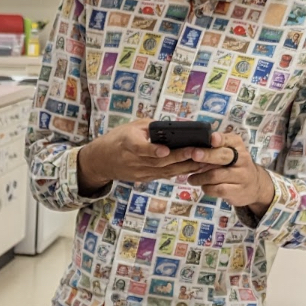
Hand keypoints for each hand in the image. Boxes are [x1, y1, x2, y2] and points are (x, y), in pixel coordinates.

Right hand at [77, 120, 197, 193]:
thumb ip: (152, 127)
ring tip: (204, 161)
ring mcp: (140, 172)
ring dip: (186, 167)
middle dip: (180, 157)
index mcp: (127, 143)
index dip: (153, 150)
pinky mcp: (145, 179)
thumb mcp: (131, 126)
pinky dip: (181, 172)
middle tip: (198, 152)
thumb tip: (176, 126)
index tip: (165, 150)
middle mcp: (133, 161)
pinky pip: (165, 175)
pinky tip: (196, 168)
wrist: (101, 161)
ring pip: (165, 171)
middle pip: (159, 162)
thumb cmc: (118, 138)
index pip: (140, 148)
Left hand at [186, 131, 274, 214]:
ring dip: (200, 177)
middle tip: (194, 155)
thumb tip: (193, 146)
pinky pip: (218, 189)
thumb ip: (216, 147)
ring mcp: (241, 176)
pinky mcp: (237, 191)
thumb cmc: (235, 165)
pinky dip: (207, 188)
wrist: (254, 185)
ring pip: (216, 175)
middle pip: (223, 156)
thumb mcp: (230, 152)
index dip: (220, 139)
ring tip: (191, 179)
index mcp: (237, 145)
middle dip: (207, 155)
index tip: (212, 138)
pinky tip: (203, 186)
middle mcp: (242, 159)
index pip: (230, 140)